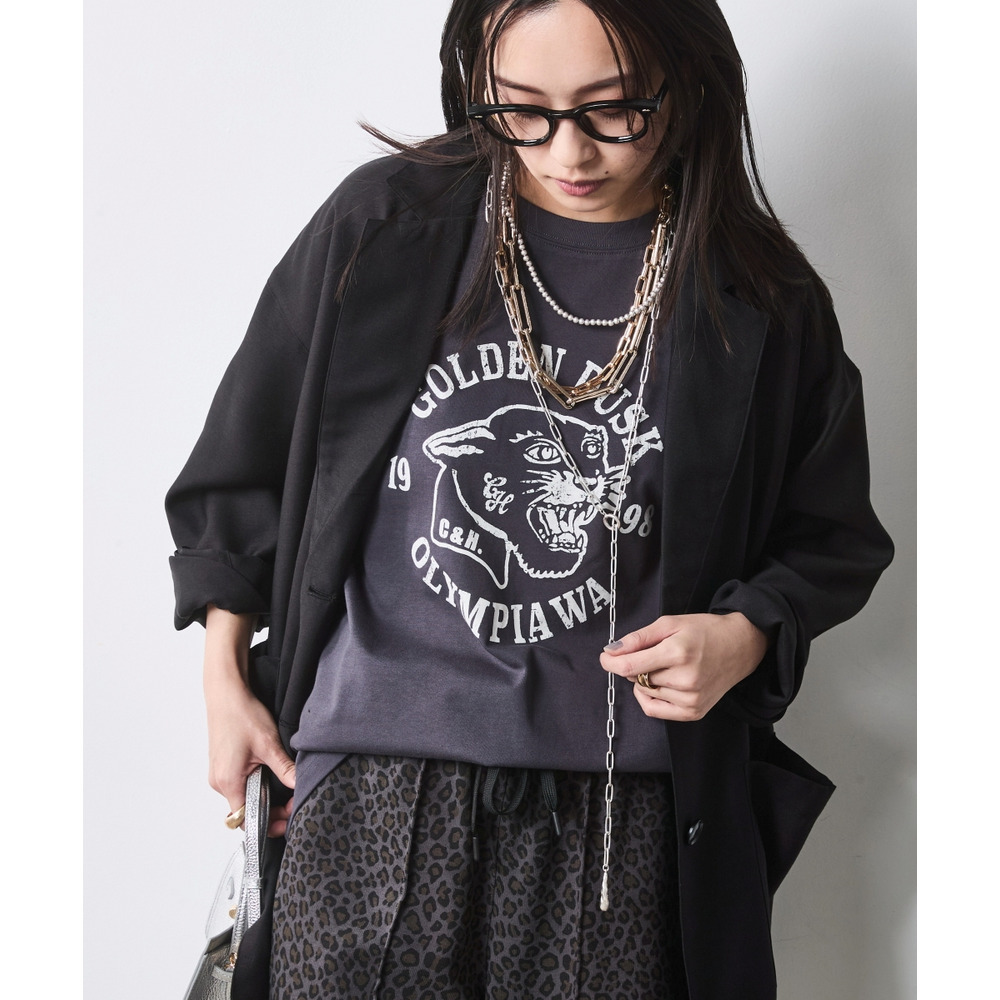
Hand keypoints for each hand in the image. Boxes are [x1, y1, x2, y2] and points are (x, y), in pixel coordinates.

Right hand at [203, 606, 295, 836]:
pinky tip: (270, 772)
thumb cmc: (241, 714)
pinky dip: (256, 783)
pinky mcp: (222, 764)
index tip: (288, 819)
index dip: (268, 822)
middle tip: (292, 802)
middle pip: (245, 811)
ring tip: (284, 785)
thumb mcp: (269, 744)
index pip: (246, 819)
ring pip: (244, 796)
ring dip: (264, 795)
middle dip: (270, 810)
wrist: (225, 692)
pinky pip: (240, 783)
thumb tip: (300, 786)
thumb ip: (285, 769)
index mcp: (228, 782)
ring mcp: (219, 773)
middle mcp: (219, 782)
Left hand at [600, 612, 767, 721]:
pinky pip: (654, 709)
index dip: (611, 662)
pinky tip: (659, 684)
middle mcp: (685, 679)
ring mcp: (691, 699)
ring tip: (667, 665)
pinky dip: (649, 697)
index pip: (630, 665)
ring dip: (646, 679)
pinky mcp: (694, 712)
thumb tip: (611, 651)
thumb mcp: (670, 623)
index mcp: (678, 652)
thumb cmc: (704, 631)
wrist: (740, 646)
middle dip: (635, 665)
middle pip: (637, 677)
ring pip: (645, 691)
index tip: (605, 657)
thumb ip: (638, 638)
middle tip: (655, 652)